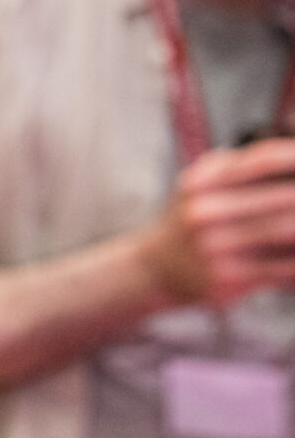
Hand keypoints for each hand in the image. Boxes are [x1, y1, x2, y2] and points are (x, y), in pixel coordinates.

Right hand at [142, 138, 294, 306]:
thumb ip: (245, 163)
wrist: (156, 268)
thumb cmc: (196, 217)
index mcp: (202, 182)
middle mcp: (204, 212)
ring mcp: (214, 247)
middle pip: (284, 196)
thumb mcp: (206, 182)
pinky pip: (284, 266)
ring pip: (288, 230)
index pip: (264, 159)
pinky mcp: (228, 277)